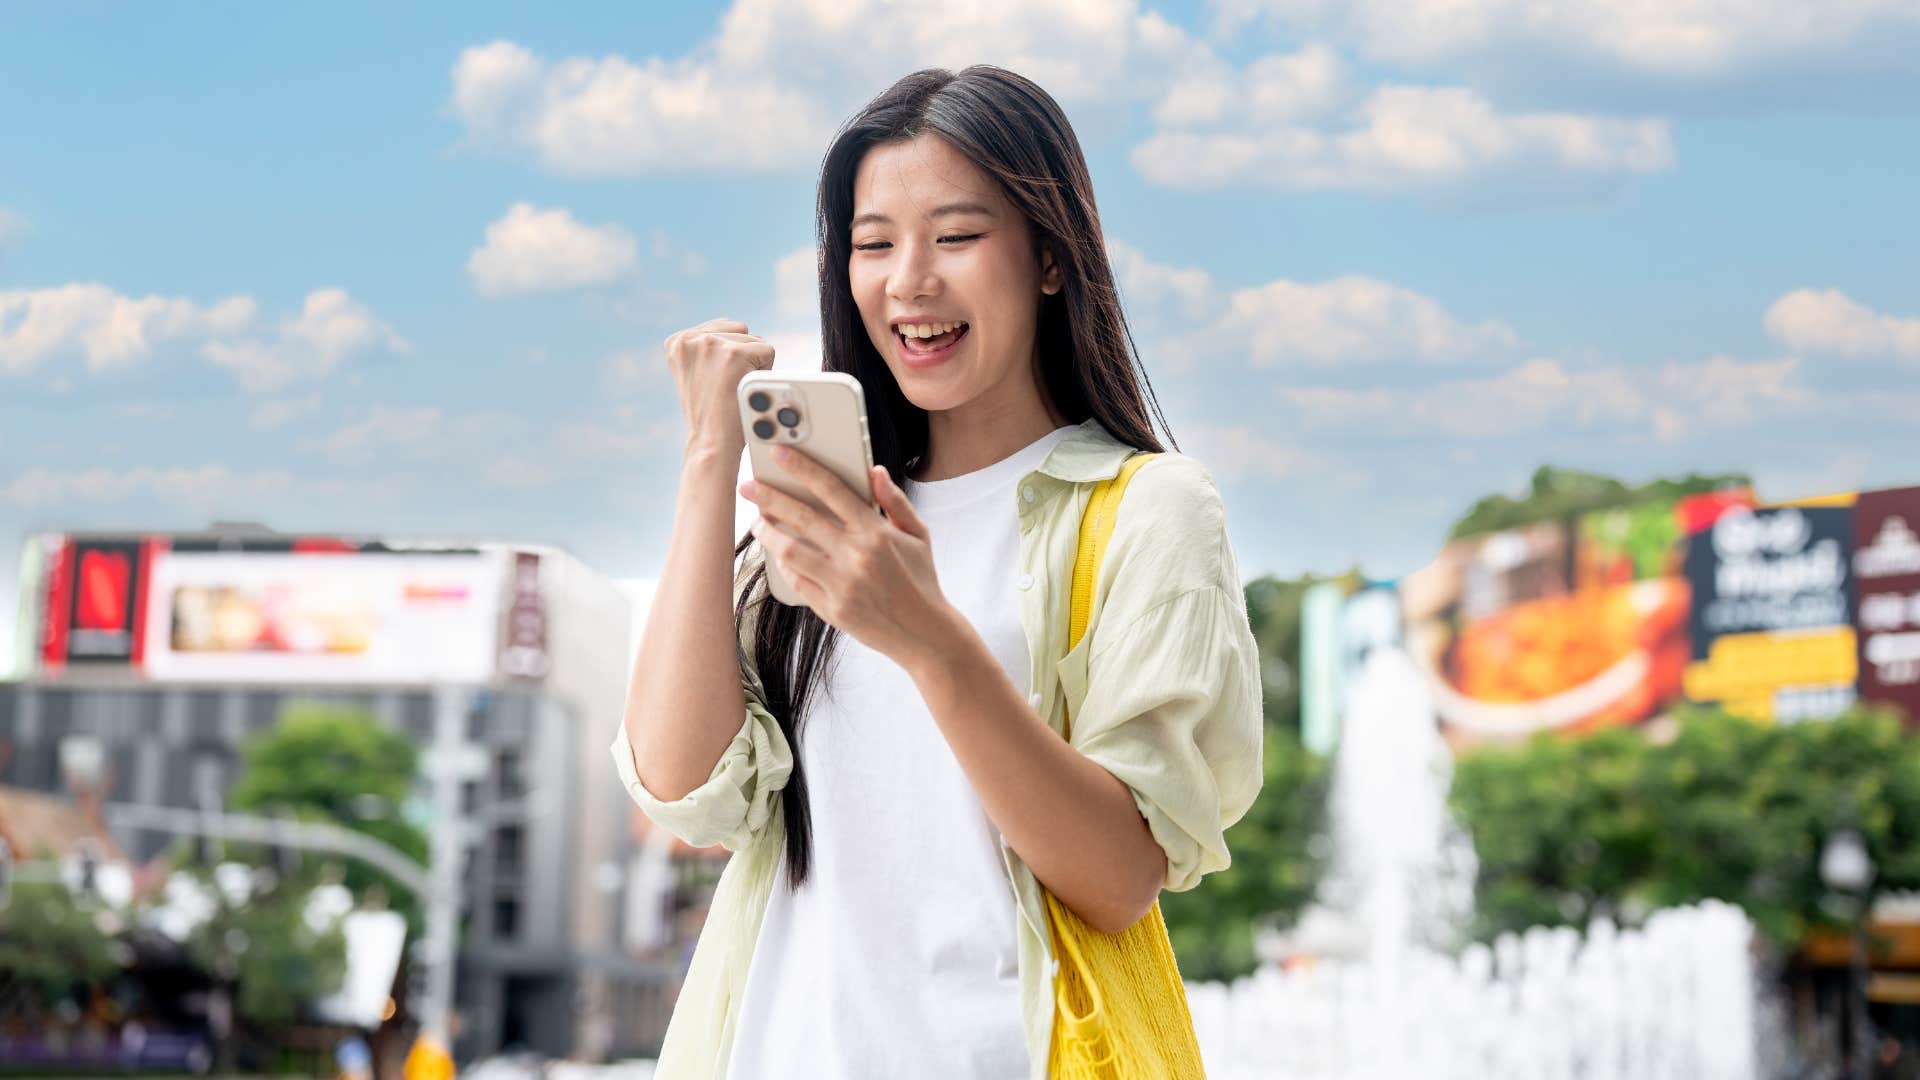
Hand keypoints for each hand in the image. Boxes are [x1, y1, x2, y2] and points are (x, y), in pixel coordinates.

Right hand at [663, 317, 774, 454]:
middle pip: (740, 331)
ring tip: (733, 389)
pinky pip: (767, 352)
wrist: (711, 444)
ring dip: (752, 365)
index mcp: (676, 341)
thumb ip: (709, 348)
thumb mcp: (696, 372)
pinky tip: (744, 389)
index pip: (722, 328)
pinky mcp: (734, 354)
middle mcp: (689, 338)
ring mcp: (710, 344)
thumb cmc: (710, 413)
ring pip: (755, 341)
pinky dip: (763, 372)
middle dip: (741, 357)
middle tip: (726, 386)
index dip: (729, 355)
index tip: (717, 379)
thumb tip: (740, 326)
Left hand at [740, 445, 953, 667]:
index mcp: (876, 532)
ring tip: (757, 522)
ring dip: (768, 534)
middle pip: (803, 517)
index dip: (802, 468)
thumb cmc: (920, 579)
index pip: (832, 489)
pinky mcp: (832, 609)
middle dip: (770, 497)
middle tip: (749, 486)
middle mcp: (856, 556)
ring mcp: (841, 584)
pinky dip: (784, 566)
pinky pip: (797, 582)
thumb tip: (874, 471)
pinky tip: (779, 555)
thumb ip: (895, 501)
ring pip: (791, 551)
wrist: (924, 634)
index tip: (779, 453)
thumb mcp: (918, 534)